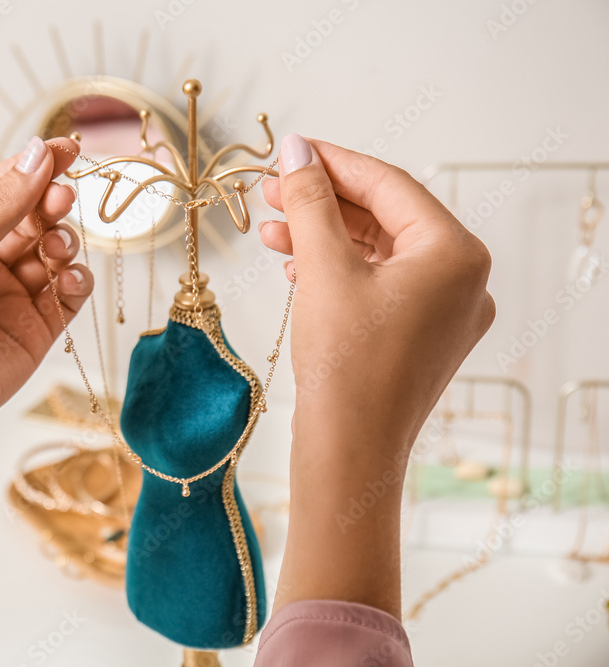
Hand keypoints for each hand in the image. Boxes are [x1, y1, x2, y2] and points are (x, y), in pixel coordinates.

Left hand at [0, 137, 91, 591]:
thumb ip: (0, 203)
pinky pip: (67, 294)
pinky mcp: (33, 330)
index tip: (67, 148)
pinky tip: (68, 278)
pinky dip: (75, 281)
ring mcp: (9, 295)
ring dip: (62, 241)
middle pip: (30, 215)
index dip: (32, 166)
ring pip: (53, 251)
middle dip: (49, 202)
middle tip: (61, 197)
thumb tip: (37, 155)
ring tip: (54, 247)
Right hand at [258, 135, 493, 616]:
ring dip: (324, 237)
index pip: (390, 186)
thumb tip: (296, 150)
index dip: (333, 163)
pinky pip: (379, 286)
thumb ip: (312, 202)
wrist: (350, 453)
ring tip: (271, 230)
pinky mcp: (421, 337)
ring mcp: (445, 312)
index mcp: (456, 254)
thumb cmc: (345, 364)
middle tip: (272, 191)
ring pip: (379, 253)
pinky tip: (296, 267)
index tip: (289, 151)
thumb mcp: (324, 269)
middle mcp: (463, 280)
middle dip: (324, 203)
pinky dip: (338, 271)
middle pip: (385, 218)